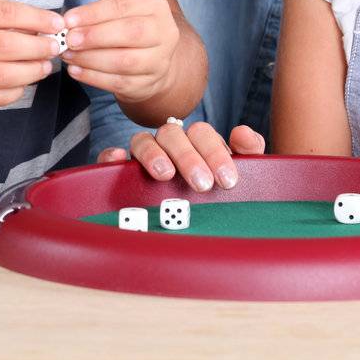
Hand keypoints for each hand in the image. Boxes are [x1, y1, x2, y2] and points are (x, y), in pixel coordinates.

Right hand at [0, 0, 63, 112]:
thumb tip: (37, 25)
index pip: (5, 13)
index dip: (37, 19)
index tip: (58, 24)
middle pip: (8, 46)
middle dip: (39, 48)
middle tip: (55, 47)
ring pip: (3, 75)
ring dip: (32, 71)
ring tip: (44, 66)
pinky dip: (14, 92)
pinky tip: (22, 84)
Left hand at [59, 0, 181, 104]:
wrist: (152, 59)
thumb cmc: (127, 28)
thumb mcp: (118, 11)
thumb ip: (96, 14)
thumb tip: (68, 22)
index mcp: (154, 5)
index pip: (122, 6)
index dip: (93, 13)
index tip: (68, 20)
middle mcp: (163, 31)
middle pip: (130, 33)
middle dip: (94, 36)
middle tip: (69, 39)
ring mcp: (159, 60)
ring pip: (124, 61)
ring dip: (90, 59)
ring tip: (68, 55)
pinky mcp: (149, 83)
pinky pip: (119, 82)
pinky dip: (93, 77)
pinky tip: (76, 71)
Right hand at [97, 120, 265, 192]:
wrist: (191, 225)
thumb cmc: (215, 195)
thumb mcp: (235, 176)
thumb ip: (248, 155)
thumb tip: (245, 135)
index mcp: (196, 143)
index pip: (202, 134)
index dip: (215, 153)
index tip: (227, 180)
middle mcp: (169, 146)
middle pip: (174, 134)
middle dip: (189, 157)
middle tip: (202, 185)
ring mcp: (144, 157)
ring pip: (143, 140)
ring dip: (154, 154)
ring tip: (165, 175)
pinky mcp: (122, 172)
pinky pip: (111, 156)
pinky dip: (113, 155)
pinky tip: (119, 160)